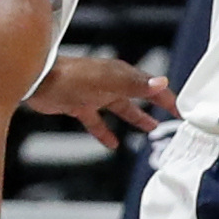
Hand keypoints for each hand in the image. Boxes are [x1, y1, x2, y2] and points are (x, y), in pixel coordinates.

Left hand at [29, 55, 175, 149]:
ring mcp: (95, 94)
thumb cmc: (70, 76)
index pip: (151, 87)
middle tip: (171, 117)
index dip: (167, 98)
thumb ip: (135, 84)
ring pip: (122, 109)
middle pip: (139, 96)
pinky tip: (112, 144)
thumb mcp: (108, 81)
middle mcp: (110, 83)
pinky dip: (105, 133)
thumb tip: (161, 83)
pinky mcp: (80, 106)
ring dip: (136, 118)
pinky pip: (98, 122)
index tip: (180, 110)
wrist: (38, 80)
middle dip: (156, 106)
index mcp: (120, 74)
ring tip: (150, 129)